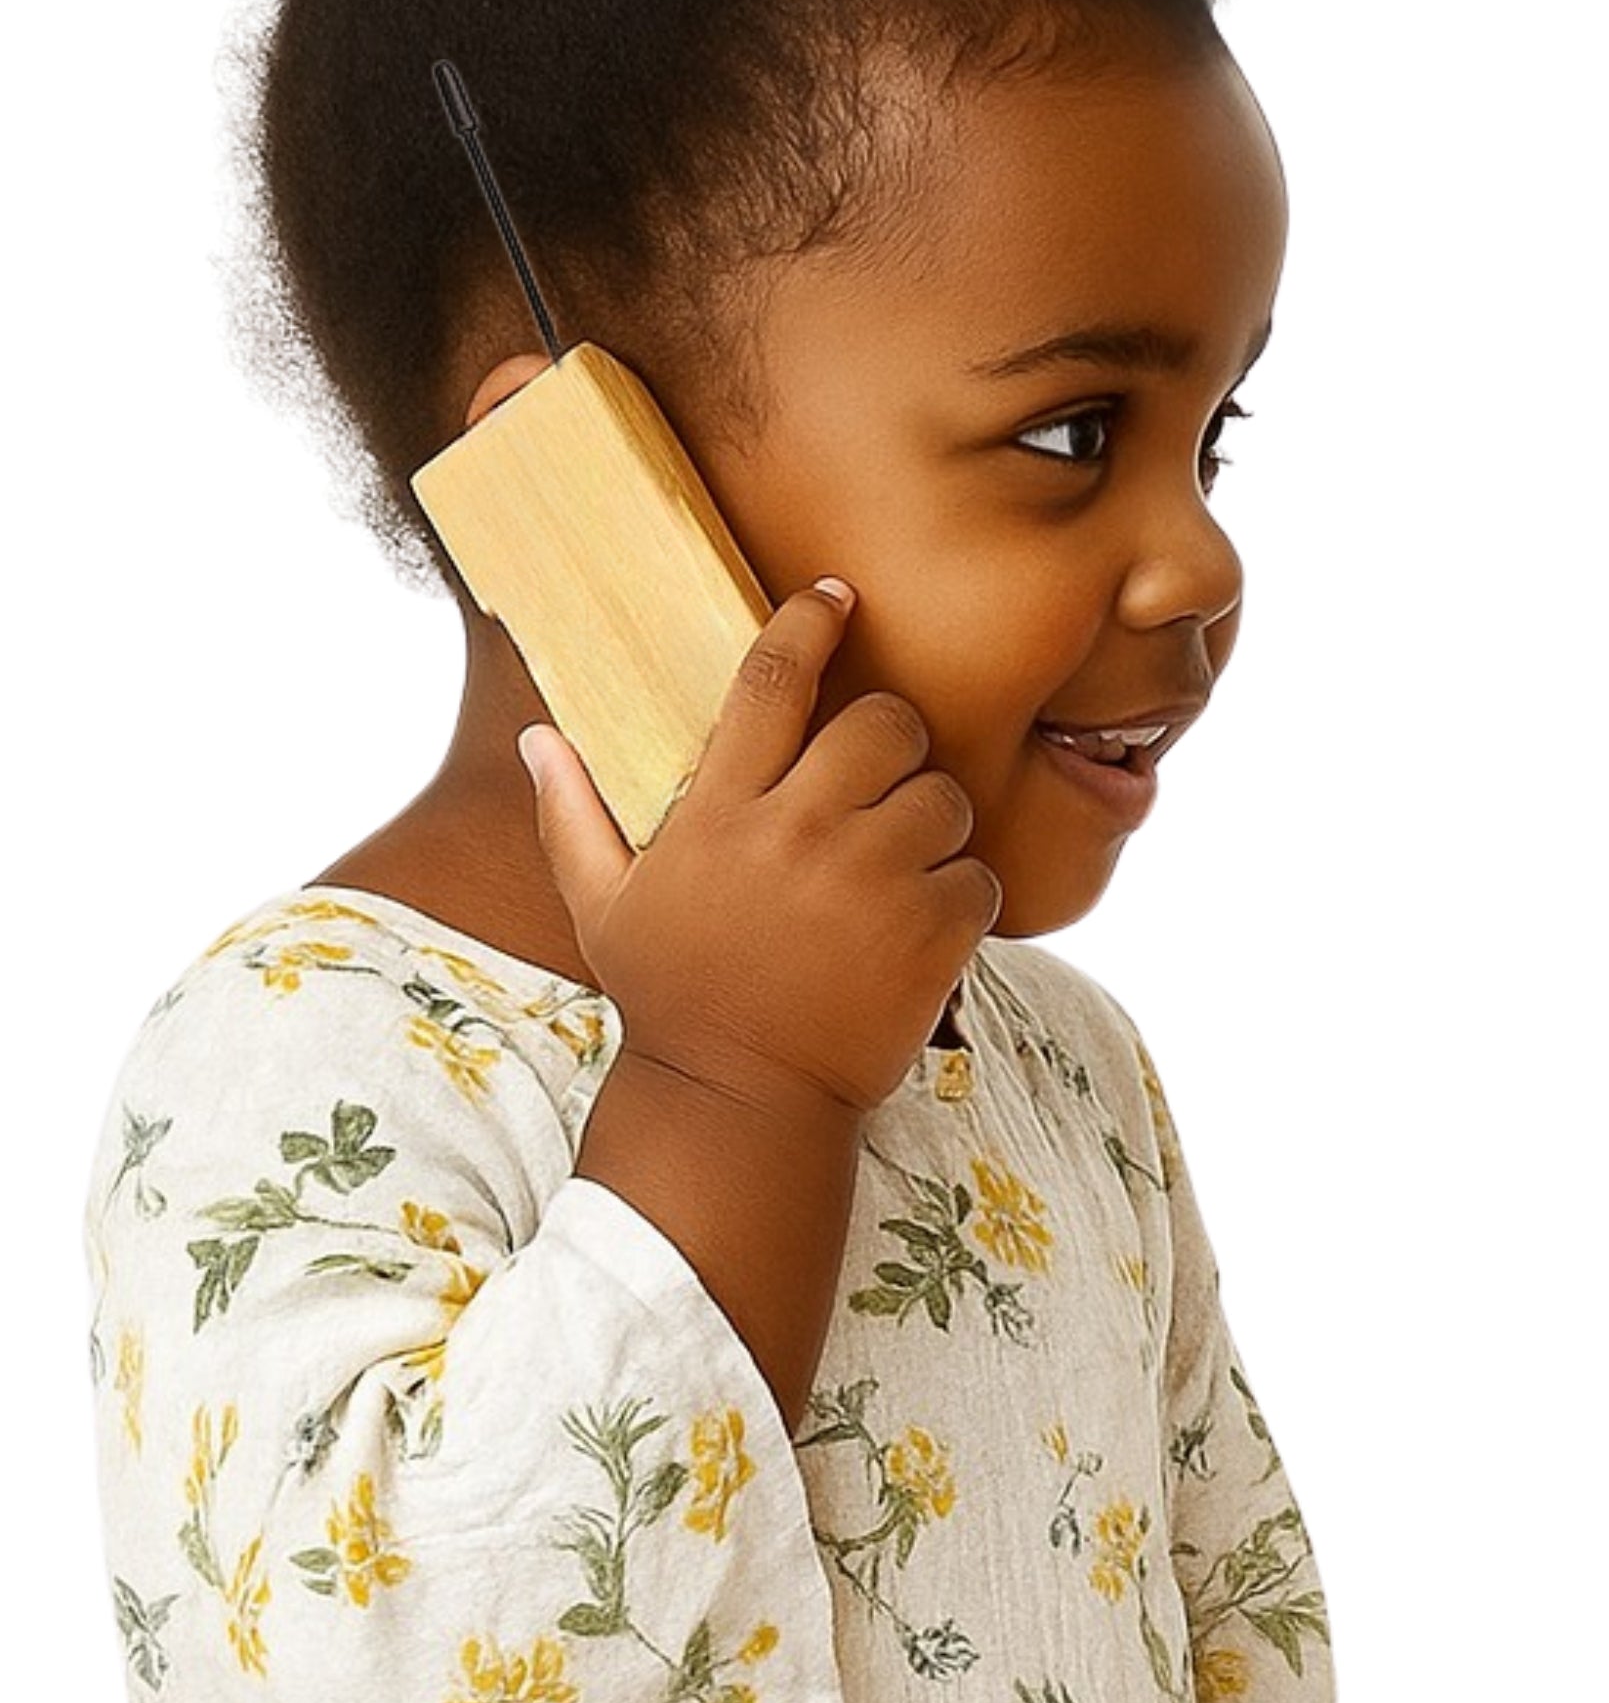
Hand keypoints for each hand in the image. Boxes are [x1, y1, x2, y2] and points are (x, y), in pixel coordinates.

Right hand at [523, 578, 1000, 1113]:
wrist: (742, 1106)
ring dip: (931, 820)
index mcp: (720, 816)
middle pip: (883, 721)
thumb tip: (536, 735)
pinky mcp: (930, 932)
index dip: (808, 624)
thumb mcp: (604, 908)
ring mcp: (868, 882)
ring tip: (896, 868)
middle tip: (879, 781)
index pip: (771, 683)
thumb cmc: (674, 999)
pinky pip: (977, 874)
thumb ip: (572, 816)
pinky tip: (921, 928)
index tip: (836, 596)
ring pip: (943, 795)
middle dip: (893, 739)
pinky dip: (962, 895)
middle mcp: (796, 835)